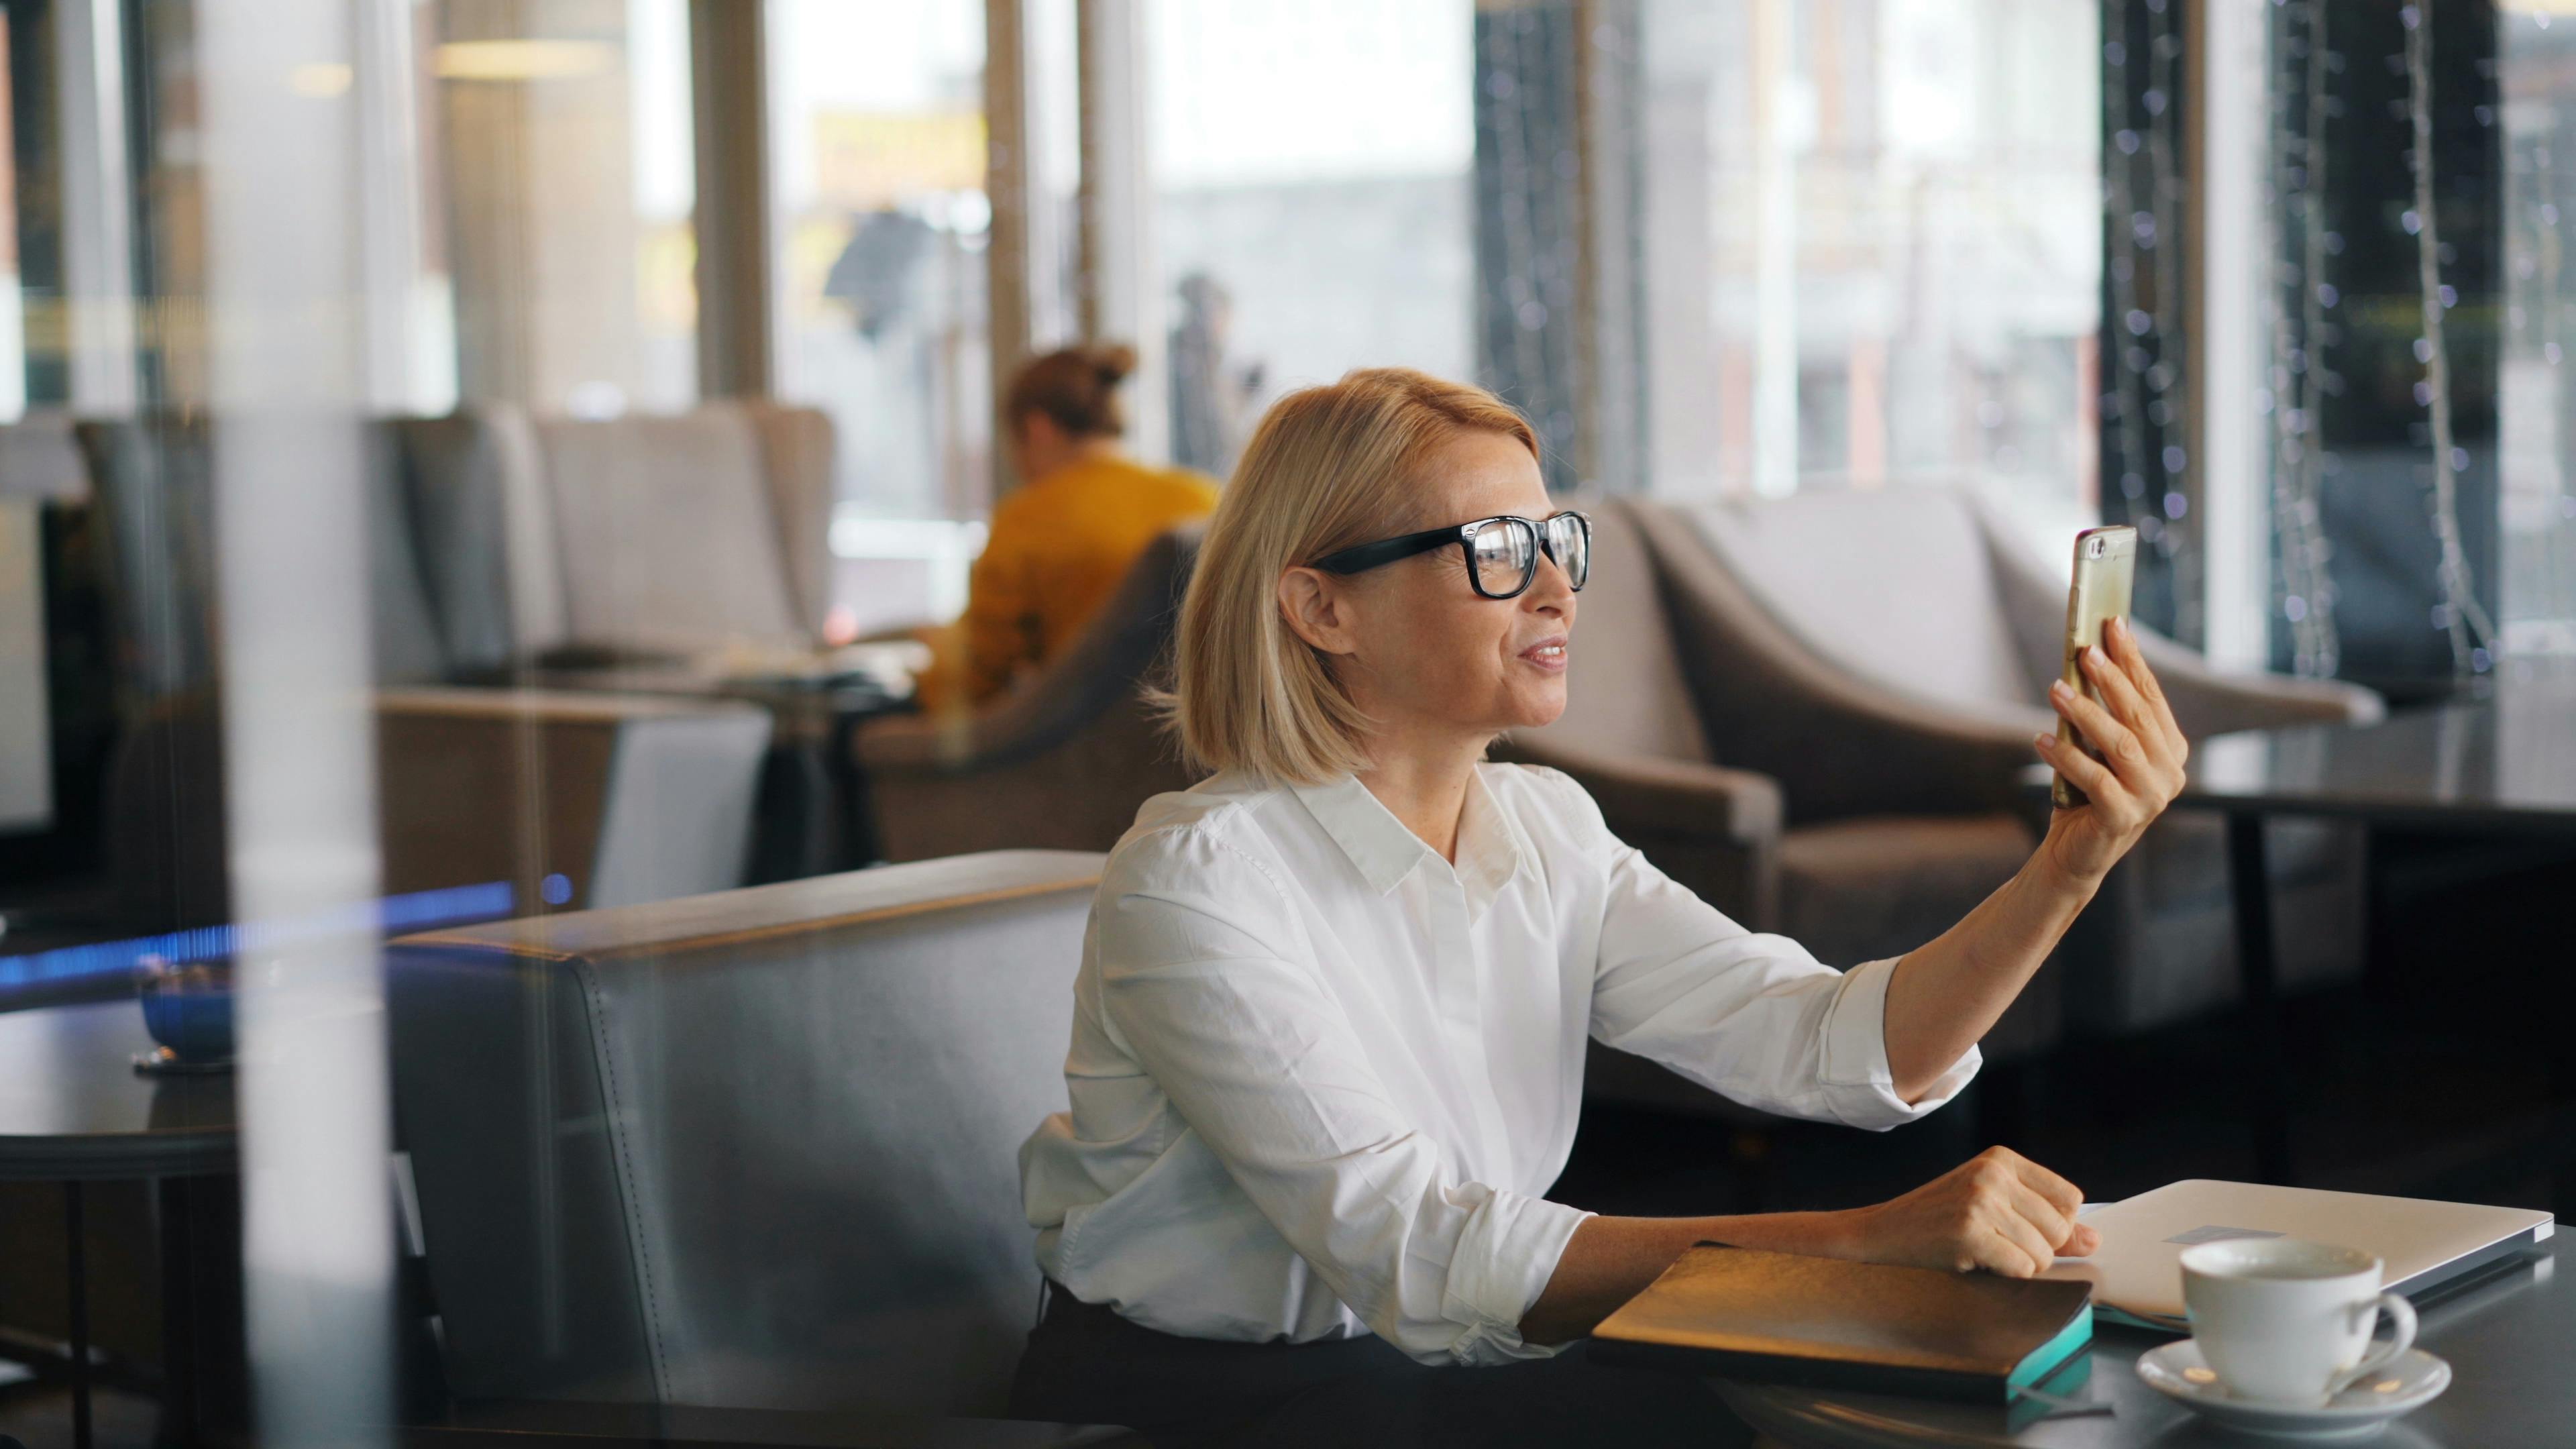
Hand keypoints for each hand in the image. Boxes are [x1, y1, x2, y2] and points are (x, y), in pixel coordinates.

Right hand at [1837, 1146, 2100, 1277]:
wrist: (1881, 1231)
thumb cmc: (1939, 1220)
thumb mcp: (1993, 1207)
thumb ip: (2047, 1222)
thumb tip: (2095, 1240)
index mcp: (2001, 1158)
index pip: (2070, 1198)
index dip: (2056, 1225)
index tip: (2023, 1229)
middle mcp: (1992, 1174)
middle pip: (2060, 1229)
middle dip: (2037, 1250)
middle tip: (1998, 1244)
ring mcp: (1980, 1201)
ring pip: (2043, 1253)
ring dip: (2020, 1265)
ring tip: (1985, 1252)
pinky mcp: (1969, 1231)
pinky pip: (2021, 1268)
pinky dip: (2006, 1274)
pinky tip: (1977, 1261)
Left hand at [2034, 616, 2187, 886]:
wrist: (2075, 854)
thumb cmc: (2086, 793)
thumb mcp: (2098, 748)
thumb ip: (2103, 713)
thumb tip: (2086, 657)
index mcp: (2171, 749)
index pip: (2151, 696)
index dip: (2133, 660)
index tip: (2113, 625)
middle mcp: (2169, 772)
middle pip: (2139, 715)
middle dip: (2112, 679)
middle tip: (2085, 651)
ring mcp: (2151, 798)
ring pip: (2120, 744)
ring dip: (2086, 712)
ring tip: (2056, 689)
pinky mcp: (2124, 819)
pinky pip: (2095, 779)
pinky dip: (2067, 756)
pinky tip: (2041, 739)